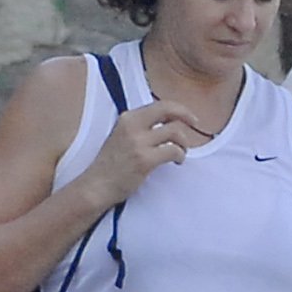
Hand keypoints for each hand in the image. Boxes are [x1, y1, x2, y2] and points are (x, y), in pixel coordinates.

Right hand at [69, 100, 203, 212]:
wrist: (96, 186)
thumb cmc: (111, 165)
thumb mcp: (121, 136)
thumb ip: (140, 127)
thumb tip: (168, 122)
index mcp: (127, 118)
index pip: (159, 105)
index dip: (179, 109)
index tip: (189, 117)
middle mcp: (132, 126)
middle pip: (168, 110)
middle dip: (186, 115)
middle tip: (196, 125)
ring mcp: (138, 143)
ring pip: (175, 132)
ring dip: (183, 143)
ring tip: (180, 153)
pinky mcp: (144, 160)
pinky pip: (173, 150)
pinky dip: (180, 155)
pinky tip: (176, 161)